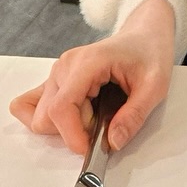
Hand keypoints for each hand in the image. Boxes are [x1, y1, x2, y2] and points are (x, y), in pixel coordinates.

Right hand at [9, 0, 174, 154]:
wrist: (143, 36)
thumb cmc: (149, 54)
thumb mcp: (155, 85)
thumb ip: (134, 116)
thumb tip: (113, 143)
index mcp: (87, 63)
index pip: (61, 108)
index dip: (73, 136)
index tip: (92, 149)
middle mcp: (64, 66)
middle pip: (46, 117)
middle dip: (73, 132)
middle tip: (104, 124)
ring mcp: (57, 73)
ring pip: (40, 116)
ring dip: (65, 127)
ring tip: (95, 115)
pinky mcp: (55, 80)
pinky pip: (32, 105)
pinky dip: (50, 120)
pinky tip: (75, 116)